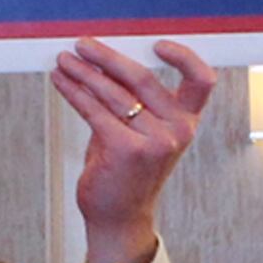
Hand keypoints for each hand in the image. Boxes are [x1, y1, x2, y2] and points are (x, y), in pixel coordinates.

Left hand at [52, 37, 215, 262]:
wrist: (120, 218)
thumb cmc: (127, 173)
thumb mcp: (140, 133)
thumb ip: (131, 101)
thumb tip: (101, 62)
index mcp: (186, 122)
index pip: (201, 81)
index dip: (184, 57)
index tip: (157, 44)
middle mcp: (176, 131)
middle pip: (143, 78)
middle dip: (107, 57)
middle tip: (83, 45)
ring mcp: (153, 142)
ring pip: (113, 93)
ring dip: (83, 73)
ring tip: (64, 61)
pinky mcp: (124, 150)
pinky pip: (94, 111)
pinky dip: (73, 92)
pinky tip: (61, 81)